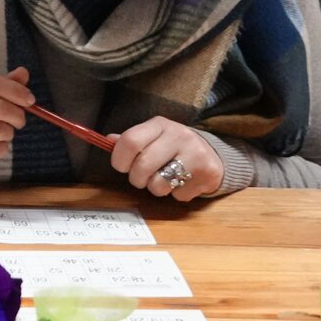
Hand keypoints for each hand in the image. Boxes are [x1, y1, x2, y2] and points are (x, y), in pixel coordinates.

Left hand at [108, 116, 223, 200]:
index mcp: (160, 125)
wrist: (213, 154)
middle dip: (136, 179)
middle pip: (143, 166)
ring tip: (163, 179)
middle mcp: (179, 136)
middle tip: (140, 178)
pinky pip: (178, 195)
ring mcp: (196, 155)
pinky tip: (183, 183)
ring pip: (159, 184)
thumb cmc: (174, 146)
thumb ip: (132, 140)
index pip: (130, 141)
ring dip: (155, 188)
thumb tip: (107, 141)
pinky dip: (176, 194)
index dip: (119, 159)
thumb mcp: (154, 136)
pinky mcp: (207, 174)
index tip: (121, 166)